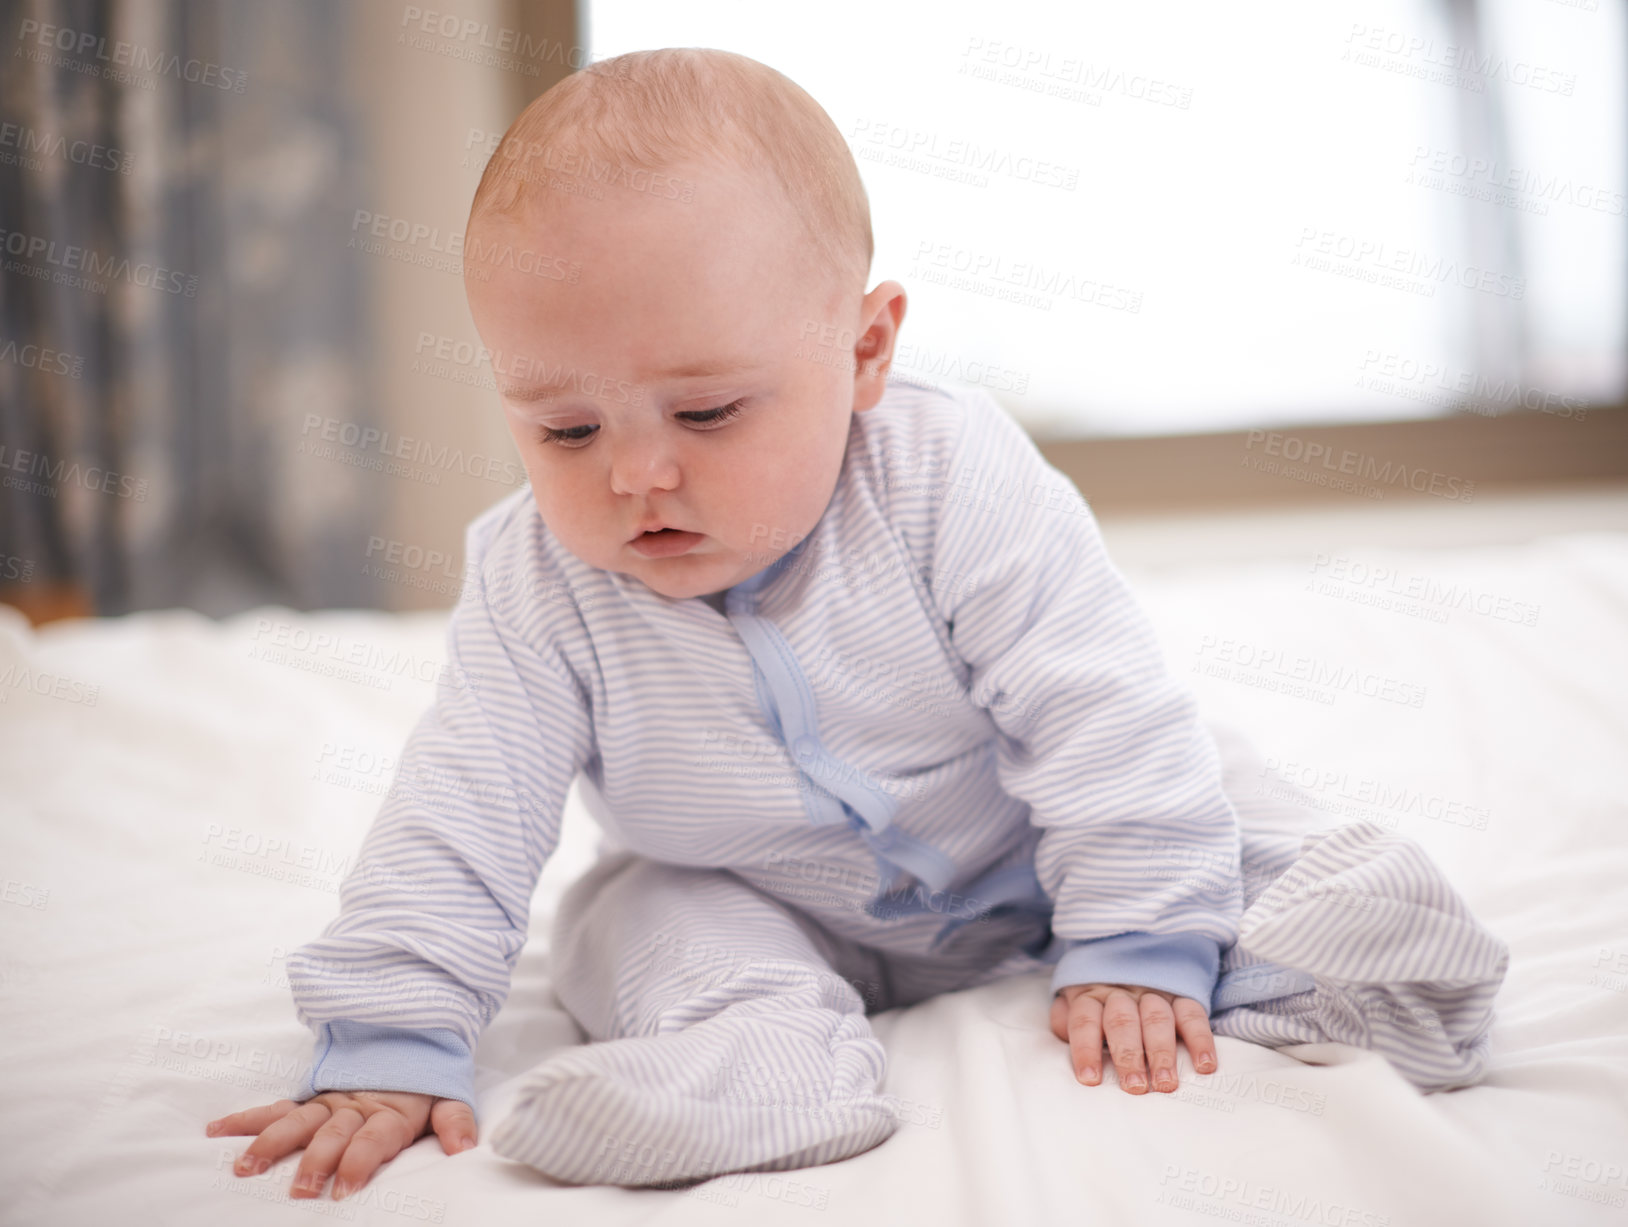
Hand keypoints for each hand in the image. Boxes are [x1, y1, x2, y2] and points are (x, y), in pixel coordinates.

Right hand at [205, 1090, 476, 1199]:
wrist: (408, 1038)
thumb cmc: (425, 1084)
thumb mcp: (448, 1098)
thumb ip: (455, 1122)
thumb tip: (464, 1148)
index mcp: (390, 1113)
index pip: (374, 1137)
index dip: (361, 1160)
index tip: (346, 1188)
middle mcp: (354, 1107)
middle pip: (332, 1133)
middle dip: (315, 1161)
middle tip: (300, 1190)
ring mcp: (328, 1102)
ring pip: (297, 1120)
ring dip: (271, 1143)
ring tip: (245, 1167)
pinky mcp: (310, 1098)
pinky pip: (276, 1107)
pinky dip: (246, 1118)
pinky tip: (216, 1131)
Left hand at [1050, 982, 1216, 1093]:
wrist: (1128, 957)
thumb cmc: (1098, 999)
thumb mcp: (1074, 1000)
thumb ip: (1064, 1018)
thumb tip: (1061, 1033)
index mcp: (1091, 995)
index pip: (1085, 1021)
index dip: (1086, 1049)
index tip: (1090, 1080)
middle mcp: (1122, 992)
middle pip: (1122, 1022)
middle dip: (1129, 1055)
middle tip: (1135, 1087)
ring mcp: (1153, 992)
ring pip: (1157, 1018)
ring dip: (1161, 1052)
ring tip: (1165, 1084)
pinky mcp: (1181, 995)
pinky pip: (1192, 1014)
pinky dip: (1200, 1039)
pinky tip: (1204, 1066)